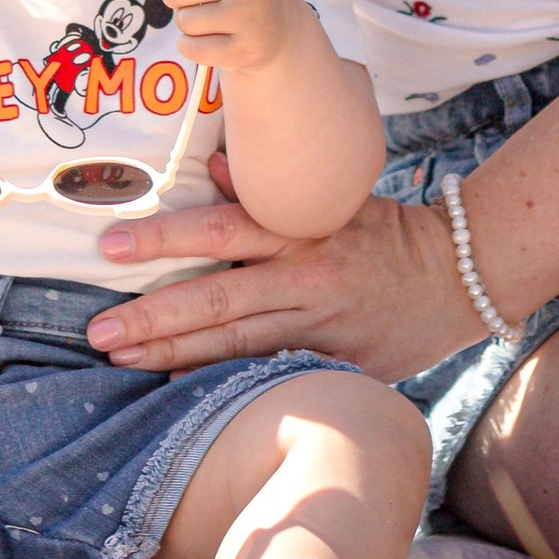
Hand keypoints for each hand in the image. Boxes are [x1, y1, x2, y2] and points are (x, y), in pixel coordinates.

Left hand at [85, 162, 480, 381]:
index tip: (110, 247)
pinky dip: (223, 385)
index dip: (164, 239)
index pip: (221, 229)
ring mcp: (321, 327)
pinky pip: (270, 376)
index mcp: (302, 227)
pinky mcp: (336, 365)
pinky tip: (180, 394)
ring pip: (235, 345)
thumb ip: (270, 188)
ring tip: (118, 359)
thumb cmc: (386, 230)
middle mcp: (308, 276)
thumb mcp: (334, 195)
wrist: (462, 277)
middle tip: (96, 329)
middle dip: (152, 316)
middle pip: (218, 298)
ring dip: (172, 354)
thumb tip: (215, 164)